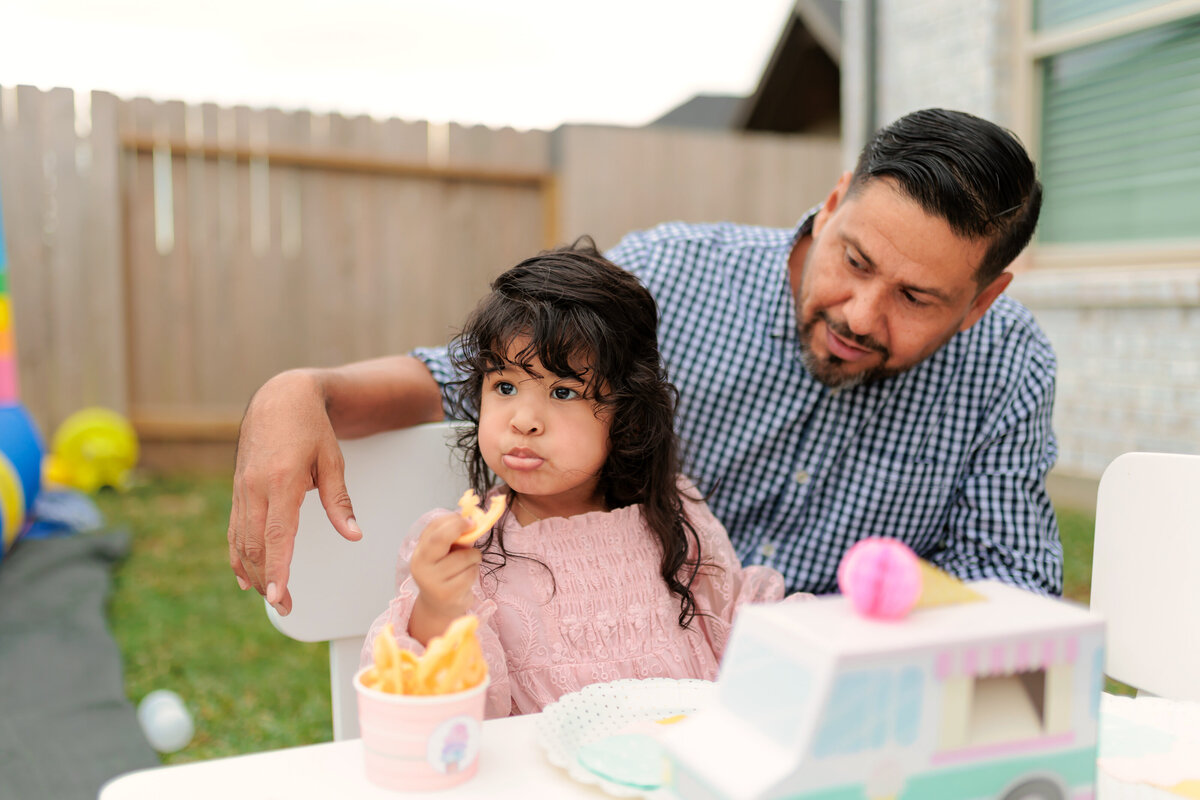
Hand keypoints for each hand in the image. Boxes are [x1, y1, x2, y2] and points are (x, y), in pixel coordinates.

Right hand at [228, 370, 361, 614]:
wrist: (279, 398)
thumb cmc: (311, 428)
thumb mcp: (332, 460)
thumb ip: (339, 500)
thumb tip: (354, 535)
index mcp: (281, 481)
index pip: (278, 535)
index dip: (278, 569)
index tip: (280, 597)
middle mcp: (255, 488)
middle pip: (256, 545)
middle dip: (268, 580)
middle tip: (285, 608)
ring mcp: (242, 490)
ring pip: (241, 541)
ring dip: (254, 572)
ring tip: (271, 598)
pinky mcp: (237, 490)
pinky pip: (234, 529)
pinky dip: (238, 555)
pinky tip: (245, 577)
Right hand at [408, 513, 482, 644]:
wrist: (439, 607)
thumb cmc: (445, 574)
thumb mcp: (444, 554)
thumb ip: (453, 538)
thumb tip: (470, 519)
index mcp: (419, 553)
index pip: (432, 529)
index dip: (452, 520)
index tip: (468, 519)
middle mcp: (420, 567)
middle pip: (439, 539)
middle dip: (459, 528)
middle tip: (474, 526)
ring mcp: (432, 581)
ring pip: (464, 557)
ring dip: (474, 557)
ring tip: (468, 564)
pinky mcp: (447, 594)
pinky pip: (470, 573)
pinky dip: (474, 571)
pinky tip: (466, 578)